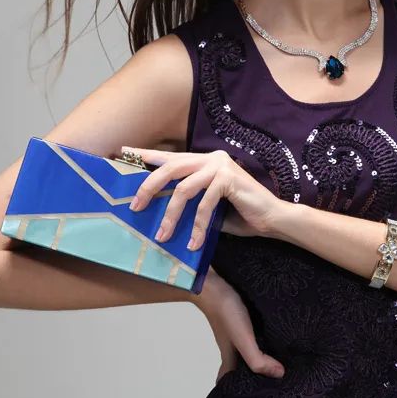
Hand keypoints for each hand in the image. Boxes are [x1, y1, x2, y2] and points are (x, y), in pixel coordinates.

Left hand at [123, 146, 281, 249]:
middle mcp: (211, 158)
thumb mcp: (208, 206)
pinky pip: (204, 203)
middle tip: (135, 207)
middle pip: (170, 168)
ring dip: (171, 215)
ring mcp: (220, 166)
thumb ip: (190, 200)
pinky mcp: (228, 179)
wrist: (272, 219)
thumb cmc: (240, 214)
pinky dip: (197, 226)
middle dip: (149, 187)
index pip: (170, 157)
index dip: (146, 155)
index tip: (124, 154)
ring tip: (162, 235)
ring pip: (184, 188)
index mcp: (204, 161)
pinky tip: (194, 243)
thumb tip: (160, 209)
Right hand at [193, 267, 283, 380]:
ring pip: (247, 347)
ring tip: (280, 355)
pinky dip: (262, 334)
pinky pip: (253, 331)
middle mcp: (232, 345)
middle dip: (254, 371)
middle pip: (241, 365)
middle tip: (276, 373)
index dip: (240, 388)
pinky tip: (274, 331)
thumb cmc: (225, 312)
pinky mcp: (241, 316)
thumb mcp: (243, 339)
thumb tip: (279, 373)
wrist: (212, 281)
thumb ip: (258, 359)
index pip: (231, 379)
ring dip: (261, 352)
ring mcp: (236, 330)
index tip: (257, 391)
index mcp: (229, 356)